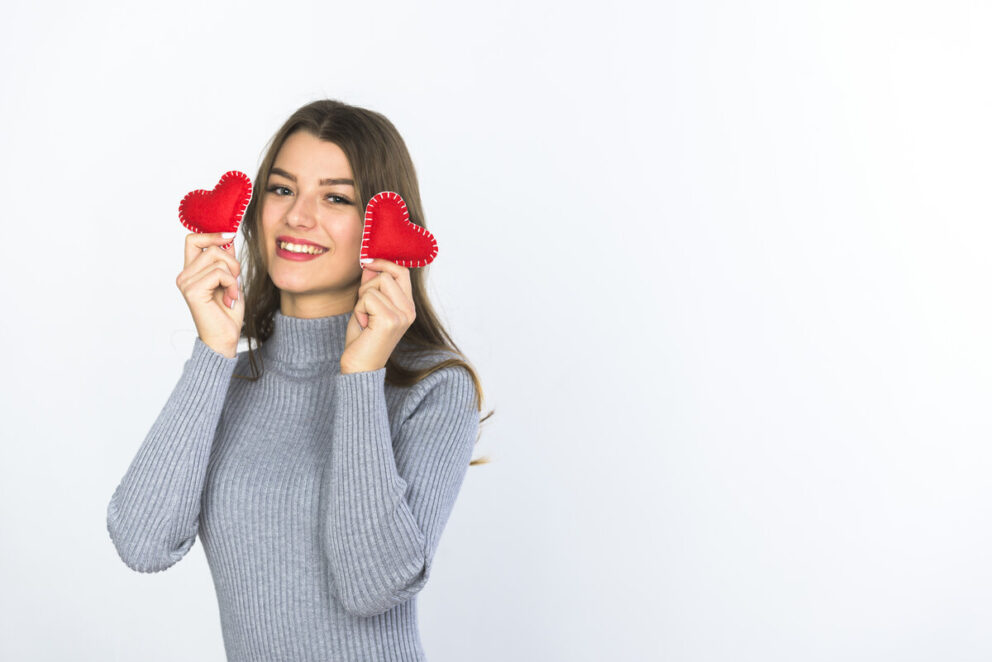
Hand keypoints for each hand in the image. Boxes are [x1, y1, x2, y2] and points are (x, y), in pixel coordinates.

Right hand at [176, 232, 243, 357]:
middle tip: (235, 282)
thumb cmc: (227, 313)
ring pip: (218, 259)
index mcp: (191, 272)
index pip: (193, 239)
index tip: (230, 236)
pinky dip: (231, 284)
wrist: (224, 338)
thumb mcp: (231, 280)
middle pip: (212, 248)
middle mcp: (185, 275)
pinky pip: (220, 272)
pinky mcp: (192, 290)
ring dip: (233, 276)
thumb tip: (228, 238)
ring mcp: (186, 282)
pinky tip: (230, 299)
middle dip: (233, 262)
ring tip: (231, 294)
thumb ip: (226, 261)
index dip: (212, 235)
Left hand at [340, 258, 414, 373]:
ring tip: (365, 318)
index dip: (384, 263)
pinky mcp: (390, 320)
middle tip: (364, 307)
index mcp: (408, 307)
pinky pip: (368, 297)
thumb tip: (371, 264)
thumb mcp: (367, 306)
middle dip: (368, 286)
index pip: (402, 272)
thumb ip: (372, 286)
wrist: (360, 367)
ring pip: (376, 284)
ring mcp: (402, 315)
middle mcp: (409, 310)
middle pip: (387, 274)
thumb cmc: (362, 339)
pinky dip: (359, 309)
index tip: (367, 261)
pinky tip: (363, 324)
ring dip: (362, 299)